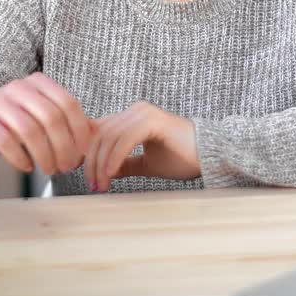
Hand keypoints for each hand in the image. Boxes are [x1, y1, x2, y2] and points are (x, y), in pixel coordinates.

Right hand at [0, 73, 93, 176]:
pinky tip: (27, 166)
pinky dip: (20, 157)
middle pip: (51, 118)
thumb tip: (96, 137)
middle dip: (64, 147)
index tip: (84, 153)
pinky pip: (5, 140)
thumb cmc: (11, 118)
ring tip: (49, 170)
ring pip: (29, 130)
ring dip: (44, 155)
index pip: (69, 104)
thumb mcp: (39, 113)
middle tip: (68, 167)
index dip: (80, 131)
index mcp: (39, 82)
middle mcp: (19, 88)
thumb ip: (66, 122)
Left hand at [85, 102, 200, 191]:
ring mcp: (144, 113)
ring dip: (101, 163)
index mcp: (132, 117)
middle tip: (92, 185)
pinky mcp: (153, 121)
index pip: (99, 131)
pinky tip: (110, 174)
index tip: (85, 176)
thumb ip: (124, 163)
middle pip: (99, 134)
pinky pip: (125, 139)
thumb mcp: (146, 163)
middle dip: (91, 162)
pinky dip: (115, 157)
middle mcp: (136, 110)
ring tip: (100, 184)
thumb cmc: (183, 158)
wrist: (211, 156)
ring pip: (109, 136)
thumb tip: (103, 171)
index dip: (87, 152)